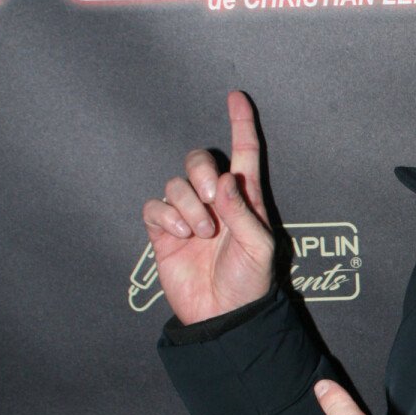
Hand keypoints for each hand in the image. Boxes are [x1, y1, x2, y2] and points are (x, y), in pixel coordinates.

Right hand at [142, 90, 275, 323]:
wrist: (223, 316)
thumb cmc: (250, 283)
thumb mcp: (259, 247)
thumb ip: (243, 212)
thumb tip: (224, 179)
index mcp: (245, 198)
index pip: (244, 153)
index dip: (241, 124)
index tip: (236, 97)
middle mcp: (215, 202)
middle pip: (198, 160)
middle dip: (201, 172)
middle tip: (213, 202)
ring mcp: (187, 215)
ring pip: (175, 183)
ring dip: (187, 206)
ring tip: (201, 234)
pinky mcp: (164, 232)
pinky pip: (155, 206)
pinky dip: (166, 217)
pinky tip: (180, 236)